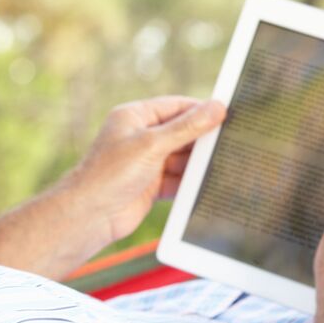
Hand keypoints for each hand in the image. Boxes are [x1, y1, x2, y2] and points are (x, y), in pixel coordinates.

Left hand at [65, 96, 225, 244]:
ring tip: (226, 163)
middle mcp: (139, 137)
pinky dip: (190, 182)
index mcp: (134, 117)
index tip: (228, 112)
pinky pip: (177, 180)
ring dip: (198, 163)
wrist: (90, 215)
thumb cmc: (111, 173)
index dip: (200, 109)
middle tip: (233, 140)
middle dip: (202, 138)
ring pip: (181, 158)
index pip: (175, 106)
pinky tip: (209, 184)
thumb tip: (217, 107)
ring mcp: (145, 163)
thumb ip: (186, 127)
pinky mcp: (150, 186)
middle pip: (180, 132)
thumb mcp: (152, 144)